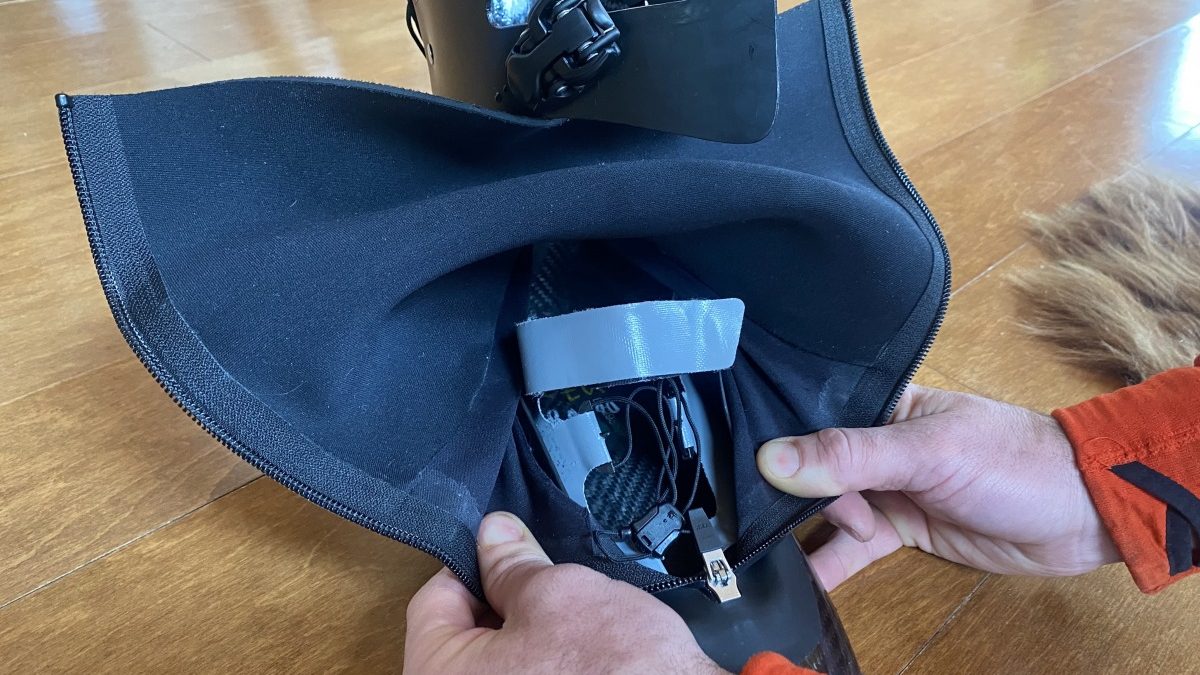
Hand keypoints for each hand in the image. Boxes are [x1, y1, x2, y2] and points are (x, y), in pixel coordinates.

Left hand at [405, 512, 722, 673]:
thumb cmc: (617, 669)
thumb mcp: (555, 594)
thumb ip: (511, 562)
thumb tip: (492, 534)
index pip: (435, 600)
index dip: (474, 562)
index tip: (505, 547)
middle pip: (465, 637)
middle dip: (505, 603)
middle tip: (547, 581)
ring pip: (503, 663)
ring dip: (532, 638)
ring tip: (574, 621)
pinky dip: (552, 668)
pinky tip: (587, 656)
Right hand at [757, 385, 1120, 589]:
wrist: (1081, 516)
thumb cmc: (1014, 463)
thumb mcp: (928, 452)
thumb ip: (852, 456)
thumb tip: (774, 460)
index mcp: (883, 403)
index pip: (813, 414)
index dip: (776, 438)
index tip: (741, 466)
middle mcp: (878, 442)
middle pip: (812, 464)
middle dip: (792, 492)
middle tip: (783, 516)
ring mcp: (890, 486)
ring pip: (828, 506)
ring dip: (806, 527)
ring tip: (776, 549)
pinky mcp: (903, 526)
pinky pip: (853, 544)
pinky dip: (830, 561)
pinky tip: (804, 578)